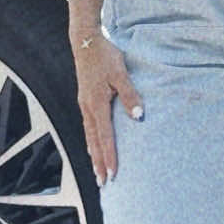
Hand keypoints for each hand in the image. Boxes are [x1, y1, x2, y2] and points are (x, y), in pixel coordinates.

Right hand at [71, 29, 141, 185]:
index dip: (110, 156)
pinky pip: (88, 126)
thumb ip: (130, 95)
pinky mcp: (84, 99)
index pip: (105, 136)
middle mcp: (88, 107)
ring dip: (94, 154)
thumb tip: (139, 116)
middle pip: (94, 141)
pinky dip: (91, 140)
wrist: (85, 41)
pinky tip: (93, 145)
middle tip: (104, 183)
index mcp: (96, 104)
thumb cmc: (104, 55)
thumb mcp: (120, 73)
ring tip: (97, 171)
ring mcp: (84, 104)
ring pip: (89, 135)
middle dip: (99, 163)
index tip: (114, 173)